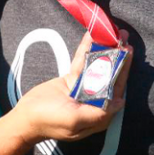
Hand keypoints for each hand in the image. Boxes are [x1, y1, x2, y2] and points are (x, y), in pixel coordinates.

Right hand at [13, 31, 132, 145]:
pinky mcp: (72, 80)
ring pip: (97, 66)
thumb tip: (120, 103)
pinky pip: (81, 63)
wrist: (25, 117)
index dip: (123, 71)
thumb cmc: (49, 121)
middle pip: (110, 75)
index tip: (128, 53)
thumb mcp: (74, 121)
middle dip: (118, 57)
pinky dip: (86, 49)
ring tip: (113, 33)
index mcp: (99, 113)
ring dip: (105, 50)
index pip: (116, 89)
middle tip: (124, 38)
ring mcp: (83, 88)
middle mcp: (95, 100)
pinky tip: (92, 36)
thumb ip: (98, 113)